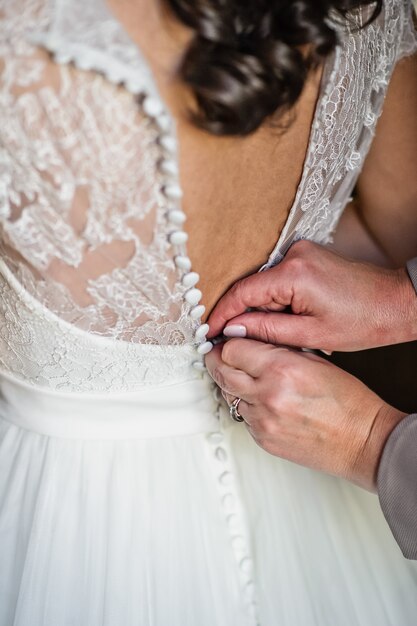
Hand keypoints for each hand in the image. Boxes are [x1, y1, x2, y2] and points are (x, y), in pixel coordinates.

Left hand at [205, 339, 405, 490]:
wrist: (362, 440)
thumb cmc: (347, 400)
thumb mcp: (314, 359)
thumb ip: (278, 349)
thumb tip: (249, 340)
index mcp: (281, 368)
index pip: (231, 349)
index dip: (228, 343)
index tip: (230, 341)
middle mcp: (267, 394)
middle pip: (221, 371)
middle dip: (218, 360)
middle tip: (220, 355)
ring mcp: (262, 420)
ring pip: (228, 395)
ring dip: (233, 384)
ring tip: (251, 379)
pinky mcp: (262, 439)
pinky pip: (242, 416)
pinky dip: (247, 406)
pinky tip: (266, 401)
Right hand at [207, 240, 416, 351]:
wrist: (396, 302)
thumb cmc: (363, 322)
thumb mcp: (311, 334)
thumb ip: (267, 330)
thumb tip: (233, 328)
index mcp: (294, 274)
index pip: (242, 292)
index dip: (222, 314)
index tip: (209, 332)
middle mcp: (294, 255)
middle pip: (251, 287)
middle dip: (241, 314)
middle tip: (232, 340)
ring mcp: (301, 252)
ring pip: (264, 283)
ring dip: (259, 308)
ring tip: (265, 334)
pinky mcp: (307, 256)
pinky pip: (277, 278)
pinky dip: (273, 299)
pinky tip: (281, 319)